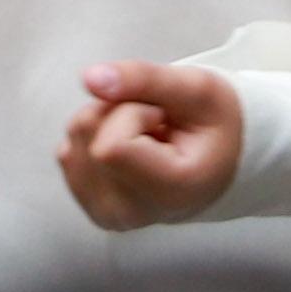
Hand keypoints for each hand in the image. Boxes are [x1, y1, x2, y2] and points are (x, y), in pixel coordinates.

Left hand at [55, 61, 243, 231]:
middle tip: (158, 125)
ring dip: (106, 122)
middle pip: (87, 135)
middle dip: (119, 111)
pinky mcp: (90, 206)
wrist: (222, 165)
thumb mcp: (197, 89)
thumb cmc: (216, 127)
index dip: (133, 113)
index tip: (164, 119)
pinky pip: (68, 152)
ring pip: (73, 138)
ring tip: (146, 136)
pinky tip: (130, 148)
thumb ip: (145, 78)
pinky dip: (95, 138)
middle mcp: (130, 212)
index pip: (110, 146)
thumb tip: (90, 78)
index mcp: (168, 192)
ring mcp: (106, 214)